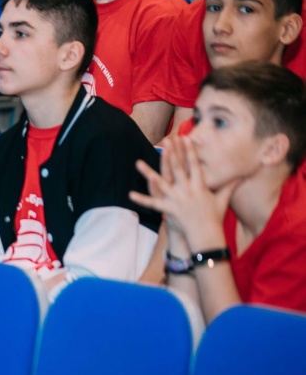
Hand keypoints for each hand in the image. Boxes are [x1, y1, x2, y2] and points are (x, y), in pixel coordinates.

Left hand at [129, 136, 237, 250]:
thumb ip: (230, 186)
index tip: (185, 138)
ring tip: (137, 163)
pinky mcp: (169, 210)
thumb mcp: (223, 200)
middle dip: (172, 155)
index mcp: (200, 186)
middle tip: (166, 142)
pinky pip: (153, 204)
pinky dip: (142, 199)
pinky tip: (130, 194)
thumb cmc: (214, 217)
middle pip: (178, 169)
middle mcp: (187, 191)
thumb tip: (244, 175)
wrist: (207, 236)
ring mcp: (177, 200)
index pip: (194, 165)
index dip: (189, 151)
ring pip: (160, 183)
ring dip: (148, 173)